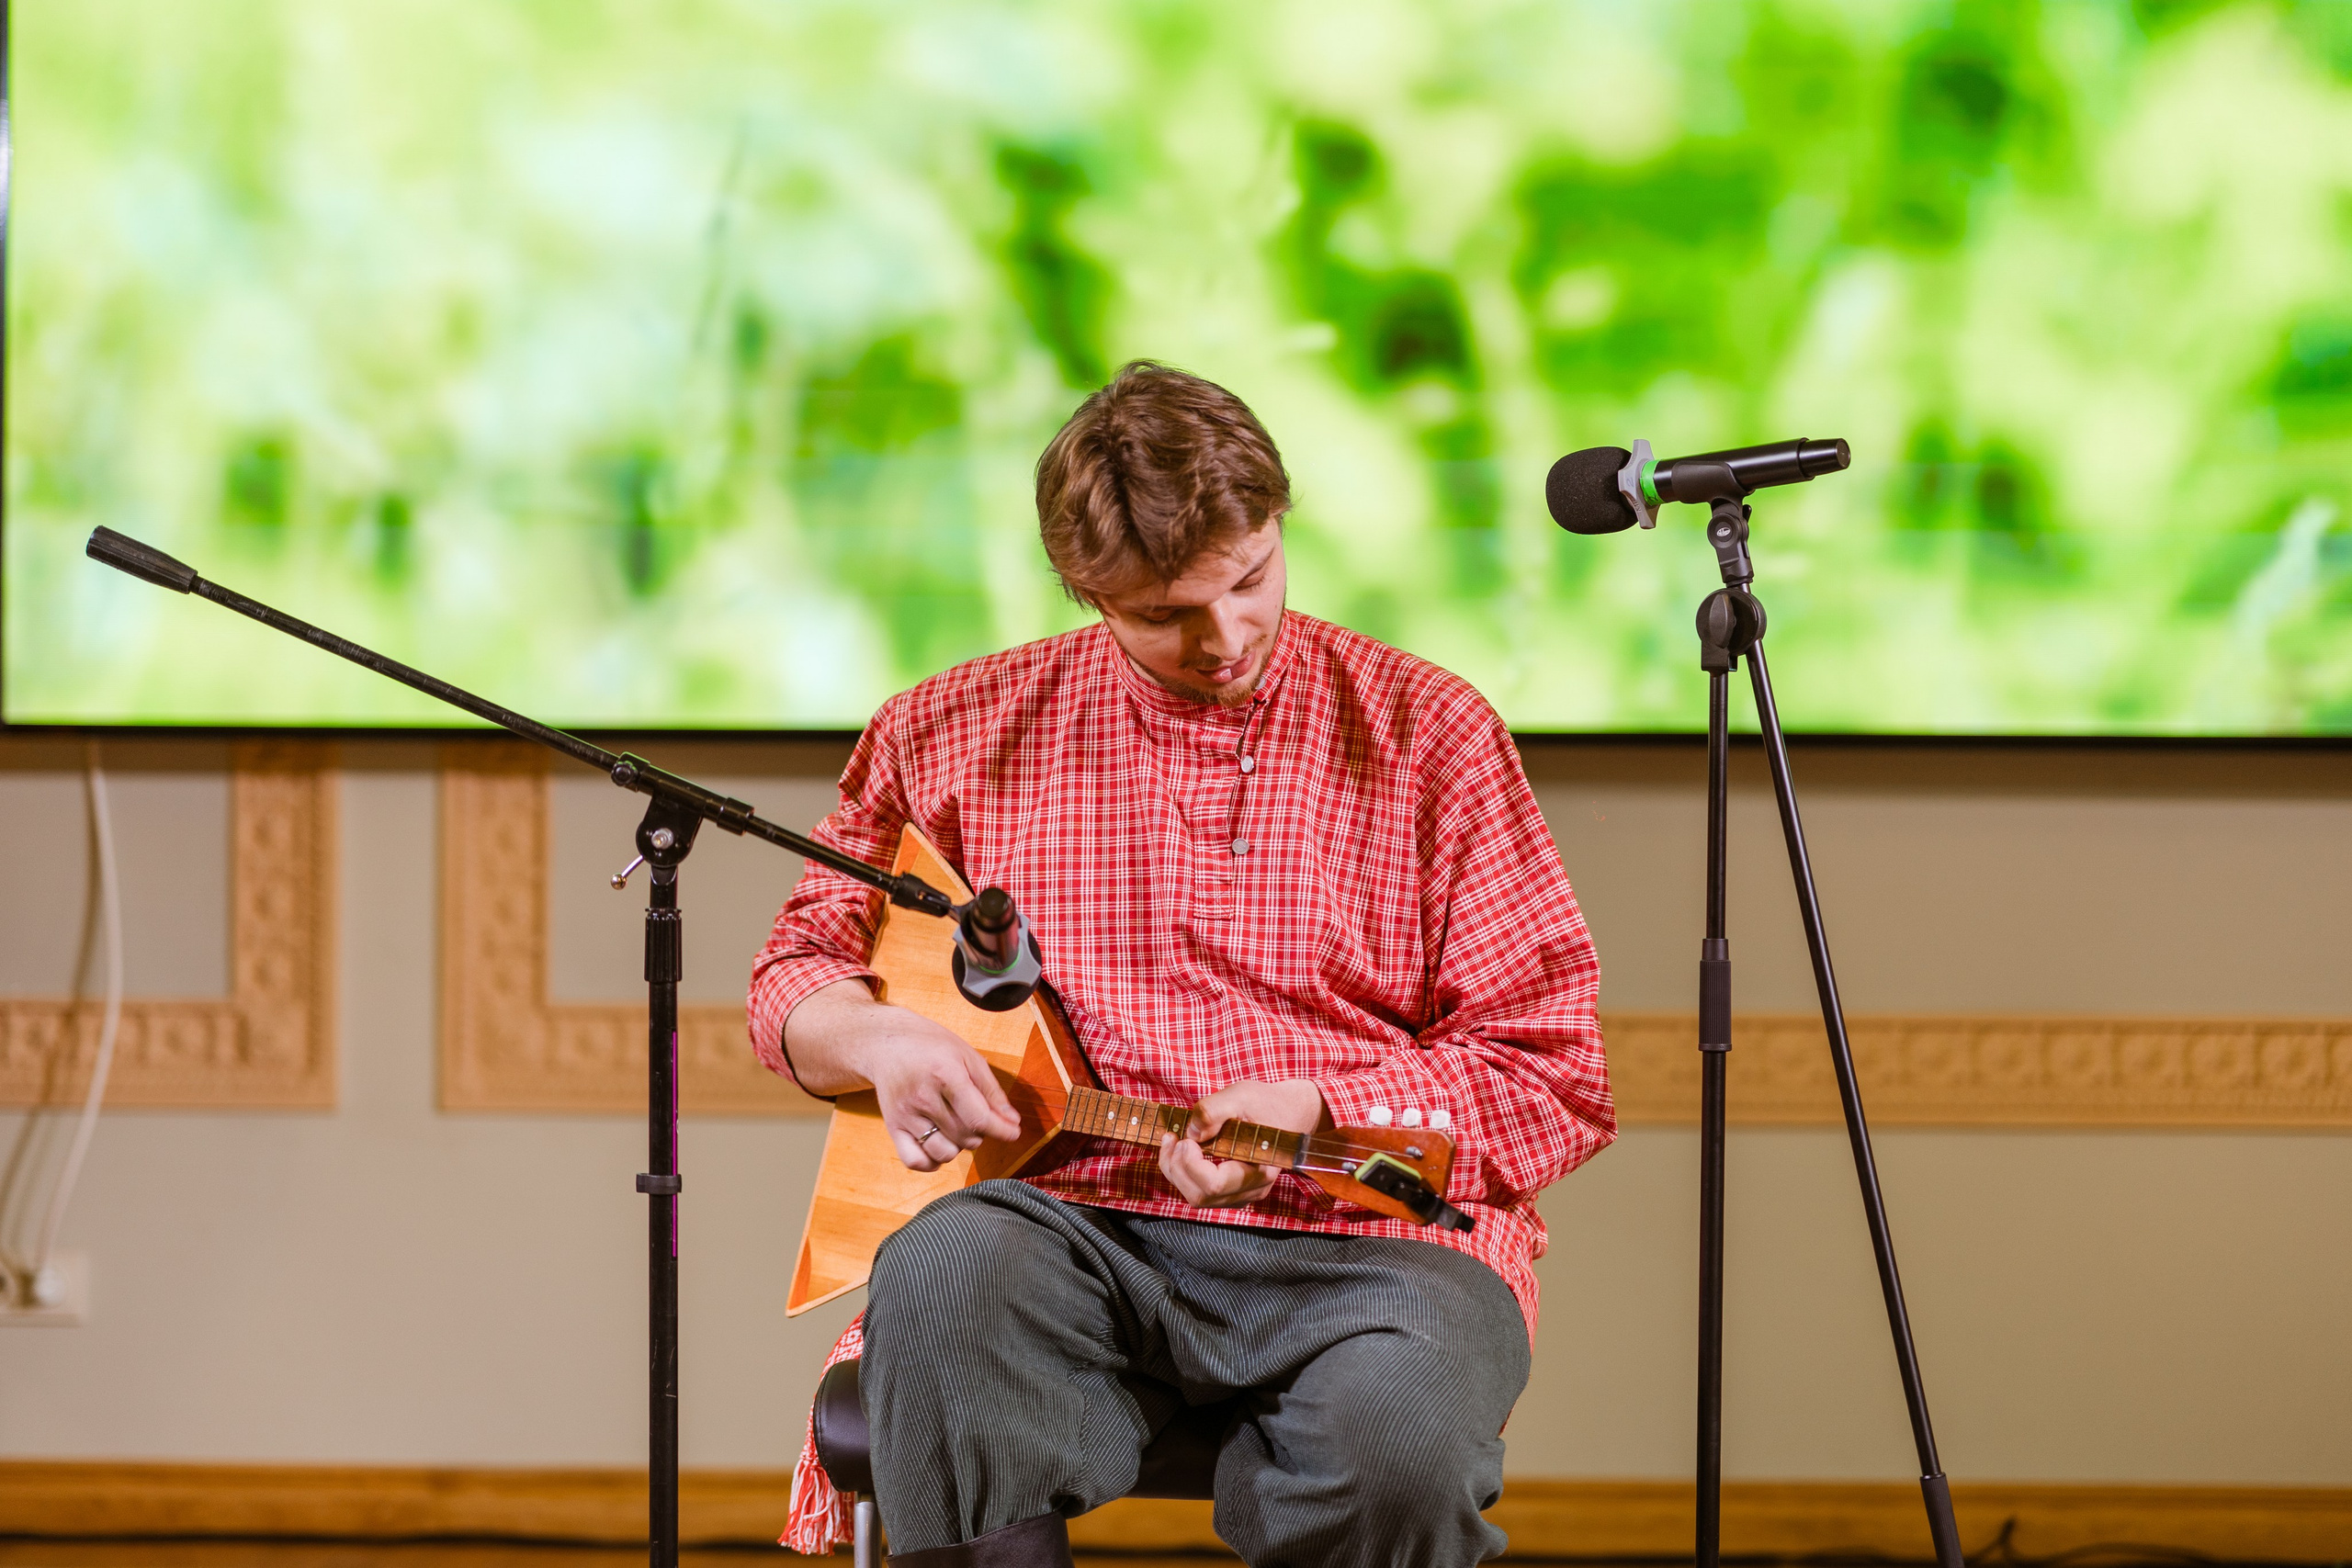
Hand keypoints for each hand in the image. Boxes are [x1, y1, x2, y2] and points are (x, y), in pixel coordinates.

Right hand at [862, 1006, 1024, 1171]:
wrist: (886, 1043)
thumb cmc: (931, 1046)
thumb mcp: (967, 1056)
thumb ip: (991, 1090)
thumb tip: (1012, 1122)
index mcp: (944, 1074)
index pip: (979, 1118)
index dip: (1002, 1130)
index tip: (1013, 1133)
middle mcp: (922, 1097)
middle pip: (965, 1136)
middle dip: (980, 1133)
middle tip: (976, 1116)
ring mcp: (905, 1115)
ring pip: (943, 1152)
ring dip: (959, 1147)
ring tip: (958, 1128)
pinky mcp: (892, 1127)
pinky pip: (915, 1161)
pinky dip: (932, 1162)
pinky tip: (940, 1146)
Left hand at [1157, 1077, 1327, 1208]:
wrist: (1286, 1112)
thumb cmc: (1266, 1104)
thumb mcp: (1240, 1095)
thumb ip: (1212, 1110)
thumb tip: (1191, 1133)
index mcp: (1259, 1171)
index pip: (1214, 1184)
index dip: (1191, 1164)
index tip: (1186, 1139)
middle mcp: (1252, 1190)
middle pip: (1200, 1196)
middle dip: (1177, 1168)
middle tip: (1174, 1139)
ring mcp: (1241, 1194)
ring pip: (1197, 1198)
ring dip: (1176, 1172)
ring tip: (1174, 1143)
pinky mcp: (1231, 1191)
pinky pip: (1200, 1192)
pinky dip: (1183, 1174)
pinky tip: (1183, 1151)